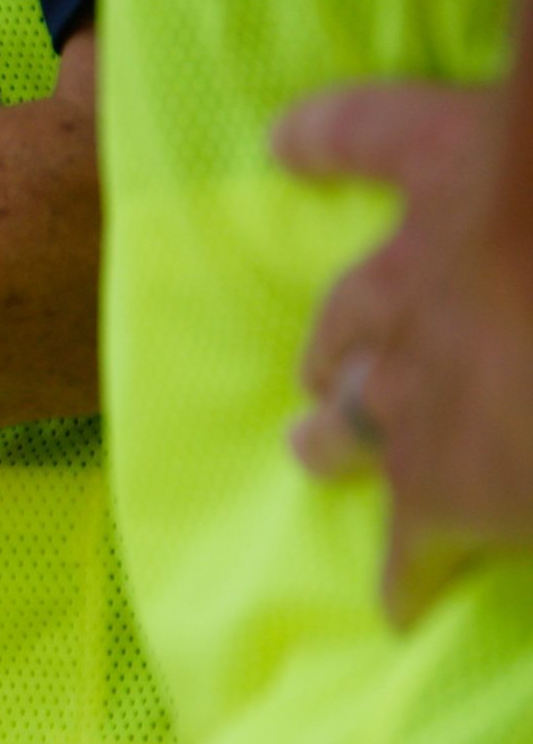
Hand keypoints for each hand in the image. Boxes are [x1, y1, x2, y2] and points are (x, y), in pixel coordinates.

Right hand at [274, 83, 532, 624]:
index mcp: (457, 474)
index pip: (416, 547)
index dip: (407, 577)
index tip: (398, 605)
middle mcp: (406, 382)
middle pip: (358, 421)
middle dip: (340, 443)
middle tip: (318, 451)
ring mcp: (417, 268)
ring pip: (350, 314)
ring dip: (332, 342)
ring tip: (318, 360)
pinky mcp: (442, 158)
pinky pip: (362, 137)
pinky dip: (322, 137)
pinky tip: (286, 138)